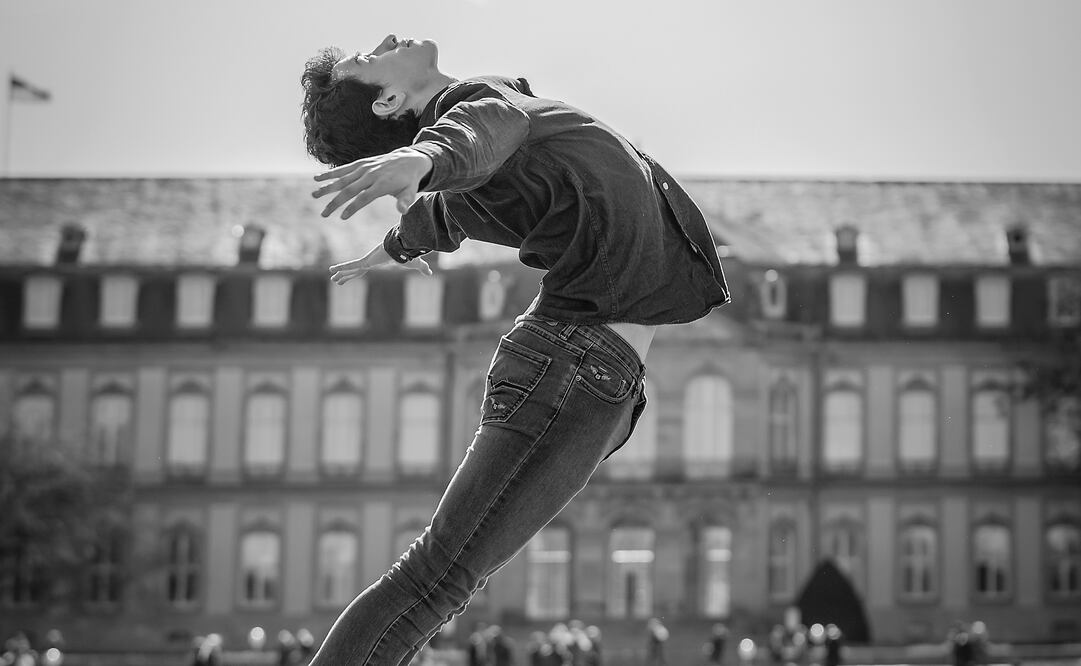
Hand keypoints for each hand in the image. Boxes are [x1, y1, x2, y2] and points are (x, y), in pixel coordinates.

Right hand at [313, 148, 432, 218]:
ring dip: (327, 187)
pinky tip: (317, 178)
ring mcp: (365, 168)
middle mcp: (371, 174)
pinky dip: (330, 173)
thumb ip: (405, 201)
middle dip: (335, 202)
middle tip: (323, 214)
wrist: (409, 159)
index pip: (364, 197)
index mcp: (382, 183)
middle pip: (350, 189)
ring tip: (313, 195)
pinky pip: (344, 169)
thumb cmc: (409, 181)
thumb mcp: (411, 191)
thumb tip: (403, 211)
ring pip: (343, 178)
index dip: (353, 207)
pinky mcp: (361, 163)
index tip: (342, 217)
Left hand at [330, 243, 431, 285]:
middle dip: (346, 276)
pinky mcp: (367, 261)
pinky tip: (332, 270)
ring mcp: (368, 261)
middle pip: (356, 271)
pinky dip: (342, 268)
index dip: (358, 273)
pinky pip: (352, 266)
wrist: (406, 246)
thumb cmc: (410, 253)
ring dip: (341, 274)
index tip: (352, 274)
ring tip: (332, 277)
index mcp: (379, 262)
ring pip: (351, 269)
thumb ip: (421, 268)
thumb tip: (431, 273)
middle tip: (336, 279)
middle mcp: (371, 261)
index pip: (366, 269)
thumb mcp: (416, 264)